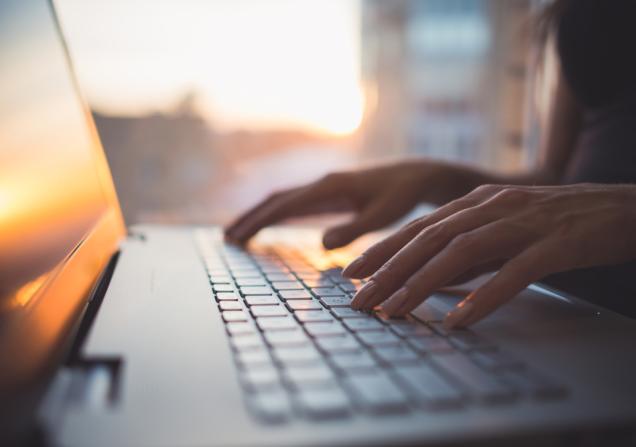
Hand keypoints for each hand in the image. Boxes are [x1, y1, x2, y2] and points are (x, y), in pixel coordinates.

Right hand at [225, 159, 475, 248]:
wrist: (416, 176)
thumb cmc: (403, 196)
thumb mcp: (383, 215)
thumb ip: (354, 229)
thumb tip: (322, 244)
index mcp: (330, 187)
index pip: (285, 205)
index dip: (259, 221)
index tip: (238, 237)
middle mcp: (322, 184)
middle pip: (276, 200)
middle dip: (251, 218)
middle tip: (227, 238)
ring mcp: (324, 187)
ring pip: (282, 200)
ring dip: (259, 216)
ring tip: (237, 234)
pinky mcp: (330, 194)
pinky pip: (295, 203)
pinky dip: (276, 214)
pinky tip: (269, 225)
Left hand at [343, 183, 635, 327]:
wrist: (623, 206)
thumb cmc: (560, 221)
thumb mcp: (505, 228)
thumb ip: (472, 249)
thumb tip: (433, 278)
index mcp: (478, 202)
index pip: (419, 227)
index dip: (383, 250)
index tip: (351, 274)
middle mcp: (493, 206)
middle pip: (430, 238)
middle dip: (389, 270)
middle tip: (359, 299)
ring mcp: (524, 222)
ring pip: (462, 252)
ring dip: (422, 283)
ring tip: (395, 311)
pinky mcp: (556, 243)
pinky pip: (514, 272)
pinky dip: (484, 295)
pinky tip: (460, 319)